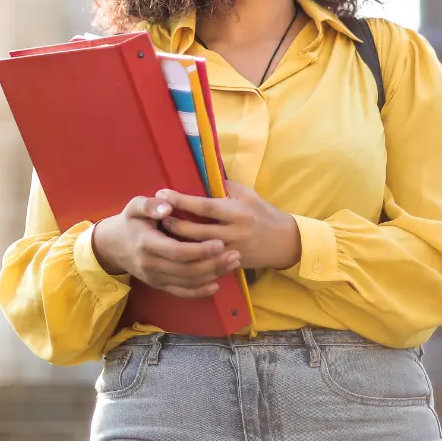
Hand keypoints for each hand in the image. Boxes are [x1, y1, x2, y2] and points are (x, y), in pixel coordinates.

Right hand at [92, 196, 241, 298]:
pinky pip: (181, 292)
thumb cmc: (129, 222)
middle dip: (213, 264)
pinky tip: (216, 284)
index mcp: (146, 243)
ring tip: (232, 264)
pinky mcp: (158, 285)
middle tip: (235, 254)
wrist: (112, 245)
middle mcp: (150, 265)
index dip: (200, 250)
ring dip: (212, 275)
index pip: (177, 251)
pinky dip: (199, 292)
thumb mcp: (134, 206)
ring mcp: (154, 278)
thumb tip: (167, 206)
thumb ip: (150, 205)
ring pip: (187, 282)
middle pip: (187, 270)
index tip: (220, 243)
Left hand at [156, 182, 301, 270]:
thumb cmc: (263, 213)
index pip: (204, 206)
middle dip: (174, 223)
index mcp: (236, 212)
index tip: (163, 193)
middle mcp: (232, 232)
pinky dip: (190, 256)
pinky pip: (206, 262)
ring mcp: (231, 251)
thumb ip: (224, 187)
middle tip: (157, 215)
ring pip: (197, 249)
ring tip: (162, 232)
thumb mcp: (247, 194)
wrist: (284, 242)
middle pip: (196, 231)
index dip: (182, 200)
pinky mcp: (230, 264)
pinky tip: (176, 250)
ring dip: (178, 241)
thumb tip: (201, 176)